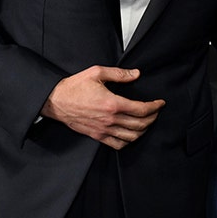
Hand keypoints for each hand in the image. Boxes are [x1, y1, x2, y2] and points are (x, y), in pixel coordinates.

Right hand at [40, 66, 164, 148]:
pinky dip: (128, 141)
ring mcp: (104, 130)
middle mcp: (110, 119)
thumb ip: (119, 74)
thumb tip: (136, 74)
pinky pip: (118, 145)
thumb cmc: (75, 86)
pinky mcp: (97, 136)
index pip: (141, 109)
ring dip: (143, 130)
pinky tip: (131, 135)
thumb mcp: (97, 73)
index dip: (155, 107)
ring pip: (132, 137)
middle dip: (153, 118)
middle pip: (140, 124)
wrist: (56, 101)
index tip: (160, 103)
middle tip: (156, 112)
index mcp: (112, 103)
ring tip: (147, 122)